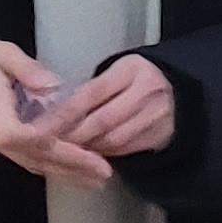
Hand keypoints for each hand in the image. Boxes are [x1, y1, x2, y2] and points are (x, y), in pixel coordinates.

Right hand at [0, 35, 112, 188]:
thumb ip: (25, 67)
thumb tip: (52, 84)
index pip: (19, 135)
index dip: (47, 140)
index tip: (76, 142)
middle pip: (34, 156)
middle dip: (71, 165)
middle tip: (102, 171)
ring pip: (33, 164)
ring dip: (66, 172)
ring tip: (96, 178)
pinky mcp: (0, 143)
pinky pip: (28, 160)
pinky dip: (52, 167)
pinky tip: (73, 173)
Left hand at [41, 52, 176, 159]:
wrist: (181, 92)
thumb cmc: (137, 79)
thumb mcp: (117, 71)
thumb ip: (90, 87)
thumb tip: (53, 107)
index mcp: (131, 69)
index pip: (91, 94)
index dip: (63, 113)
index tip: (40, 126)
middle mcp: (147, 92)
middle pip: (101, 121)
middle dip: (71, 135)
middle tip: (47, 144)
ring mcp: (156, 117)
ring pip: (112, 140)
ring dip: (85, 147)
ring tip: (64, 150)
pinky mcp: (160, 136)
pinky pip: (124, 150)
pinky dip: (102, 153)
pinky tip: (88, 153)